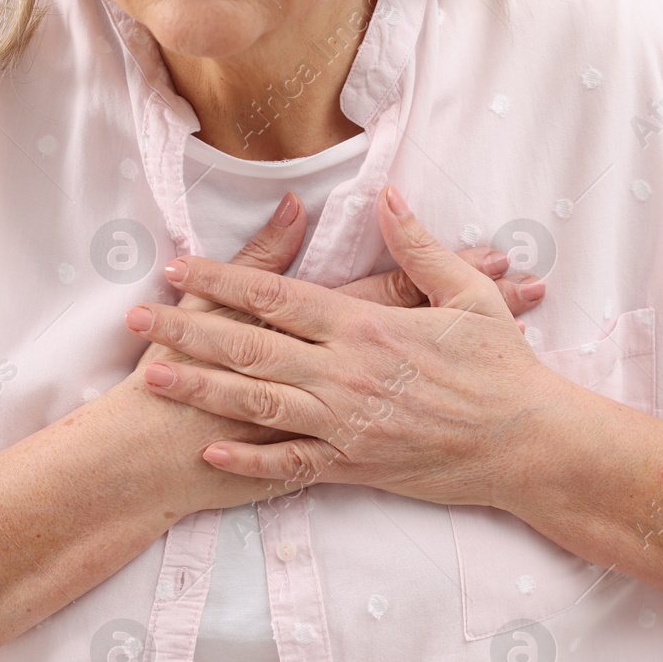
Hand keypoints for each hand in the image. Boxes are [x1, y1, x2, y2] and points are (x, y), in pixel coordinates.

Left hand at [121, 185, 565, 507]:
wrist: (528, 443)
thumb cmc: (503, 368)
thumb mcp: (469, 295)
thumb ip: (420, 247)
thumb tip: (389, 196)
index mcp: (366, 326)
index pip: (276, 295)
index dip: (221, 280)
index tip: (177, 268)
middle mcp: (344, 373)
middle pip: (248, 347)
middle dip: (187, 332)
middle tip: (134, 320)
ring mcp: (345, 423)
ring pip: (257, 404)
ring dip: (200, 390)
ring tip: (152, 377)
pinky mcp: (355, 465)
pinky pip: (291, 463)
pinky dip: (250, 458)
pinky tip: (211, 450)